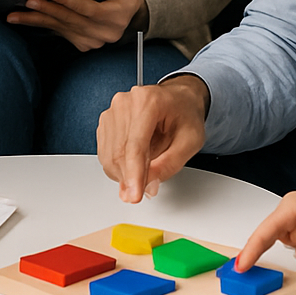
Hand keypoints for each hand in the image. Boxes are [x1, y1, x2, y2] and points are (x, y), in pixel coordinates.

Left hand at [7, 0, 145, 51]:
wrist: (129, 13)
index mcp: (117, 16)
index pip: (91, 10)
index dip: (71, 1)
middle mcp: (105, 33)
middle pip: (72, 19)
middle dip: (48, 9)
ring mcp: (93, 41)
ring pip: (61, 27)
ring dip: (37, 19)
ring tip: (16, 13)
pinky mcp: (81, 44)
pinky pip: (58, 32)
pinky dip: (40, 24)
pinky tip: (23, 19)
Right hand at [97, 74, 207, 202]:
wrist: (178, 99)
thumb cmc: (185, 113)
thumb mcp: (190, 140)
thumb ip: (170, 164)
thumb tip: (149, 184)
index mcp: (148, 102)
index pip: (134, 145)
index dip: (133, 175)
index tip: (134, 195)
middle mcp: (126, 103)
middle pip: (118, 153)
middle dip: (130, 178)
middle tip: (144, 190)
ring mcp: (113, 111)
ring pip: (108, 156)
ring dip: (124, 174)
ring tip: (145, 170)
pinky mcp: (106, 121)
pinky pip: (105, 153)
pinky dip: (118, 166)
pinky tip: (135, 163)